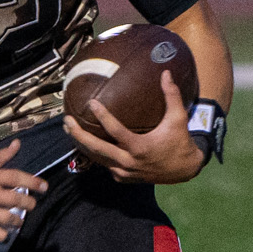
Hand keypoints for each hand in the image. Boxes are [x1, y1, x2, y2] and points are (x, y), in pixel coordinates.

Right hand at [0, 141, 46, 243]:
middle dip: (27, 203)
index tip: (44, 187)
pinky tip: (4, 233)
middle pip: (11, 197)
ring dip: (17, 221)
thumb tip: (17, 143)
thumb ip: (0, 157)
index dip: (31, 181)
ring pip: (5, 217)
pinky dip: (3, 235)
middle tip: (32, 206)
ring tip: (19, 222)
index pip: (12, 176)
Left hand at [63, 71, 205, 184]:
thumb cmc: (180, 142)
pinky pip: (105, 165)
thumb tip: (165, 73)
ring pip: (97, 159)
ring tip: (69, 130)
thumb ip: (171, 95)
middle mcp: (128, 162)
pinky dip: (94, 155)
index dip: (102, 116)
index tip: (91, 103)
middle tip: (67, 121)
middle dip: (79, 135)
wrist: (185, 170)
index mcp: (139, 147)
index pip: (115, 131)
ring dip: (81, 145)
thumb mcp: (178, 118)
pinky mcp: (124, 178)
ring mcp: (124, 173)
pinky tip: (84, 143)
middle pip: (97, 149)